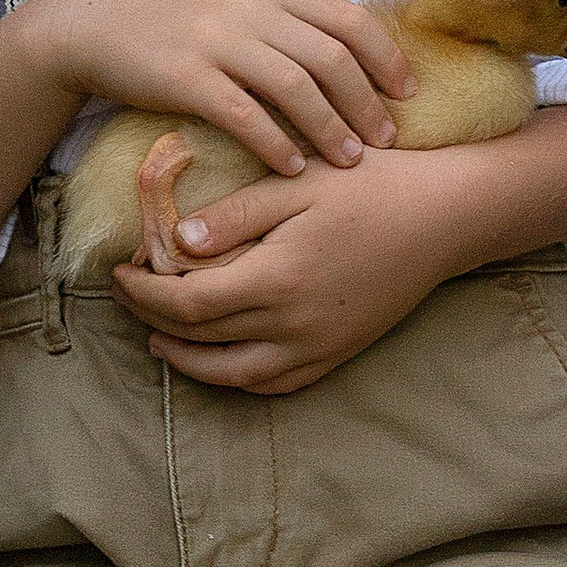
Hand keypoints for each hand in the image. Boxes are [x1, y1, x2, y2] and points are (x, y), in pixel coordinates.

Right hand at [24, 0, 414, 180]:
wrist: (91, 18)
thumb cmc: (166, 13)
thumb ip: (280, 16)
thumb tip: (336, 47)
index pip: (349, 19)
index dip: (386, 58)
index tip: (408, 93)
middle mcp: (251, 10)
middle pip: (331, 58)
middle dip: (367, 103)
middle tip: (387, 141)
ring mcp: (219, 42)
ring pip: (296, 88)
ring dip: (331, 128)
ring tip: (350, 161)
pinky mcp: (187, 77)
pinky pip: (245, 115)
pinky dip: (276, 144)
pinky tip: (294, 168)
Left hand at [108, 104, 566, 393]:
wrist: (448, 217)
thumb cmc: (374, 185)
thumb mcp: (298, 183)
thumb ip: (235, 215)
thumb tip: (176, 242)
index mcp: (277, 279)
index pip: (187, 301)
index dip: (143, 291)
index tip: (118, 269)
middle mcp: (294, 326)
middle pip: (202, 340)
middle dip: (154, 319)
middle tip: (126, 295)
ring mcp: (319, 347)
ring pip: (234, 374)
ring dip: (188, 361)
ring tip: (159, 336)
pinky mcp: (339, 352)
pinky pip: (276, 382)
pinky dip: (237, 377)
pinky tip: (220, 358)